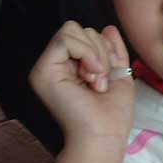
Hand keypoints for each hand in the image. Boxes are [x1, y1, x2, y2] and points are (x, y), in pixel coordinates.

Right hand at [30, 22, 134, 162]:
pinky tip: (91, 75)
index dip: (104, 47)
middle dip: (100, 50)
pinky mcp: (43, 71)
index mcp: (72, 66)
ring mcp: (47, 67)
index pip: (86, 34)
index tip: (108, 73)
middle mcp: (57, 65)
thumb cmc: (113, 113)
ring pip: (72, 30)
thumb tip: (109, 28)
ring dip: (95, 54)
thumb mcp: (118, 73)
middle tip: (101, 80)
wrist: (105, 134)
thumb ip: (113, 51)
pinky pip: (66, 39)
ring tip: (96, 80)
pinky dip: (87, 53)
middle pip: (79, 29)